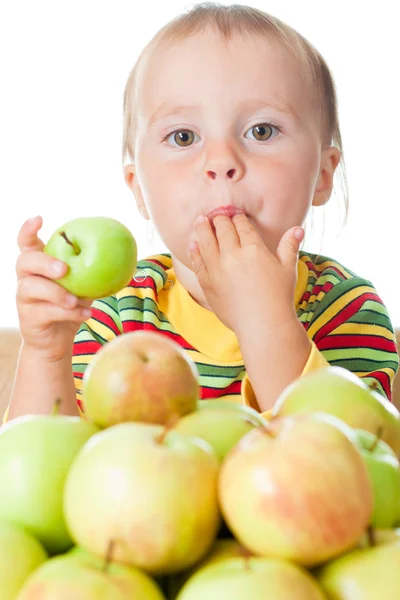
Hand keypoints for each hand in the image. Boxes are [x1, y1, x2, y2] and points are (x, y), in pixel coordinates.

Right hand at [16, 216, 93, 360]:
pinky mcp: (28, 318)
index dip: (28, 230)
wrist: (58, 339)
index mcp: (38, 264)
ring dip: (56, 293)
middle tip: (64, 269)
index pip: (26, 242)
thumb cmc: (72, 304)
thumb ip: (94, 268)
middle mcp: (26, 277)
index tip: (39, 219)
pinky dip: (68, 313)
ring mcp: (24, 298)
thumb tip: (125, 251)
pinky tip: (85, 314)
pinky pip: (46, 312)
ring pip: (32, 288)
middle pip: (25, 261)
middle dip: (44, 262)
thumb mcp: (85, 284)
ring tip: (76, 300)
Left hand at [187, 213, 303, 336]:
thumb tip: (298, 228)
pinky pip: (198, 262)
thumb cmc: (279, 297)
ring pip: (206, 242)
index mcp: (254, 249)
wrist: (262, 325)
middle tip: (216, 215)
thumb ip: (290, 246)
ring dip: (202, 228)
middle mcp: (233, 256)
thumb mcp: (288, 269)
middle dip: (219, 219)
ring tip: (200, 220)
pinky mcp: (207, 283)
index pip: (242, 226)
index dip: (237, 218)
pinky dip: (195, 251)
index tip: (235, 214)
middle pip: (222, 230)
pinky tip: (193, 244)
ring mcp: (217, 269)